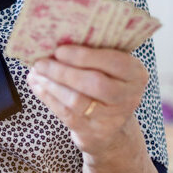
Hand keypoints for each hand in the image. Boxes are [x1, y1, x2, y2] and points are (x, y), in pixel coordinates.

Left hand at [26, 45, 148, 162]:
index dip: (84, 56)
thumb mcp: (109, 68)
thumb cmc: (105, 84)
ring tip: (36, 72)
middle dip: (64, 71)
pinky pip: (66, 113)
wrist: (111, 129)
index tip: (59, 50)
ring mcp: (112, 119)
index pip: (114, 62)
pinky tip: (37, 85)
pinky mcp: (93, 133)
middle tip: (41, 62)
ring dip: (51, 84)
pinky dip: (47, 97)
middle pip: (95, 83)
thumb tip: (55, 39)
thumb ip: (93, 52)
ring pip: (77, 100)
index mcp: (135, 73)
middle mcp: (129, 97)